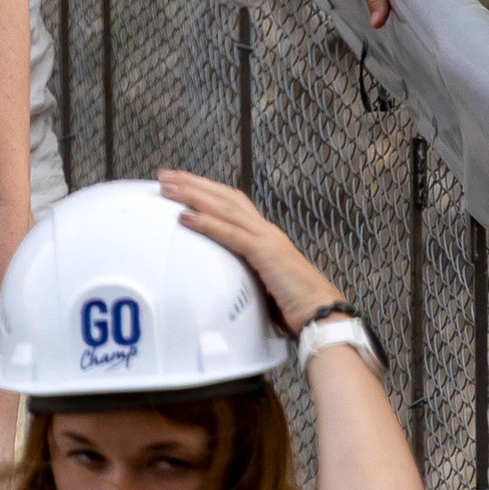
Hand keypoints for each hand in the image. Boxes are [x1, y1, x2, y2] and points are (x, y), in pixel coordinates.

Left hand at [157, 170, 337, 338]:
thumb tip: (221, 280)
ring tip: (167, 187)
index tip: (181, 182)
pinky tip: (186, 217)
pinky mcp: (267, 254)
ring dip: (193, 195)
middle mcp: (266, 230)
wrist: (324, 315)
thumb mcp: (264, 284)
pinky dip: (207, 223)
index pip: (232, 202)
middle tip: (164, 175)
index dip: (207, 189)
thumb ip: (245, 274)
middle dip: (193, 183)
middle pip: (225, 196)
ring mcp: (267, 239)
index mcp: (265, 236)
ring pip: (225, 208)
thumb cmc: (296, 306)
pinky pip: (232, 235)